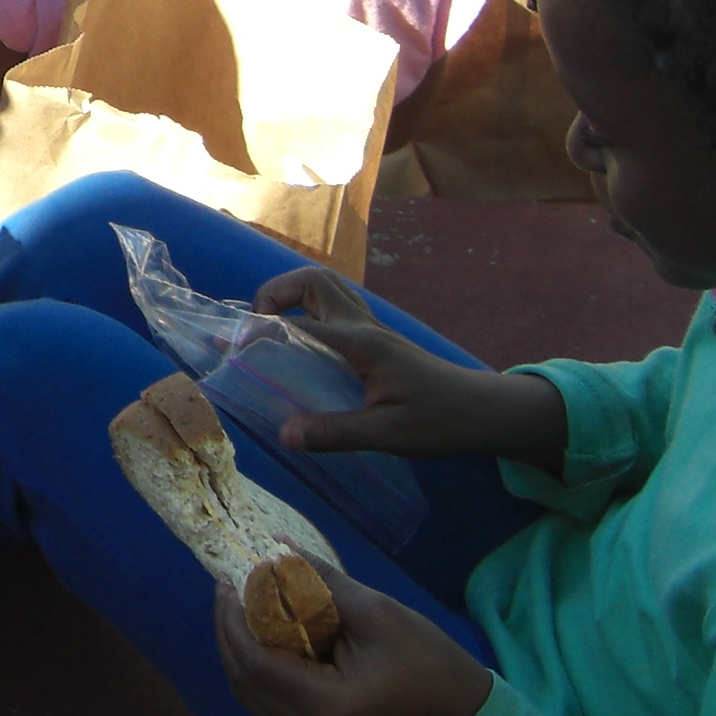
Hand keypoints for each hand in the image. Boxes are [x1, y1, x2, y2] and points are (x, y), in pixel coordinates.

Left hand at [217, 562, 494, 715]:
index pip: (255, 663)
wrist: (451, 707)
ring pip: (248, 690)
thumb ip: (320, 580)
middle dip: (230, 629)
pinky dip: (255, 662)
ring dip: (238, 645)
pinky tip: (260, 629)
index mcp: (325, 707)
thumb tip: (275, 545)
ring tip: (241, 601)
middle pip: (243, 679)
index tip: (229, 580)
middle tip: (230, 584)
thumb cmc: (422, 657)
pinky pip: (264, 697)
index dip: (234, 620)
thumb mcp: (374, 611)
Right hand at [253, 265, 568, 469]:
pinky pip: (332, 307)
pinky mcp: (373, 338)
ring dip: (289, 298)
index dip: (261, 331)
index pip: (299, 323)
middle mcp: (362, 325)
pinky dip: (305, 311)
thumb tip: (284, 436)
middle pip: (311, 280)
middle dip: (274, 294)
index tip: (234, 353)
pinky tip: (298, 346)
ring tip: (269, 333)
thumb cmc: (439, 421)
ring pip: (323, 287)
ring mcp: (369, 328)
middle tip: (256, 331)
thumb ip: (335, 433)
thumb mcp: (388, 433)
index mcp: (360, 342)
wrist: (481, 412)